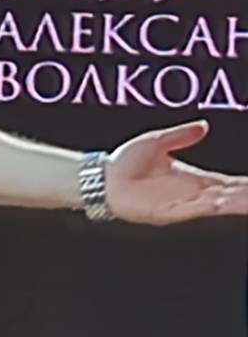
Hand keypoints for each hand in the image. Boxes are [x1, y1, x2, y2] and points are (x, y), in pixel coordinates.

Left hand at [105, 120, 247, 224]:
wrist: (102, 176)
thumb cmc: (126, 162)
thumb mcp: (157, 142)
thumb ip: (181, 135)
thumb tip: (203, 125)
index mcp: (195, 180)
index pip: (229, 184)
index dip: (246, 185)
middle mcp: (192, 194)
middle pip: (229, 197)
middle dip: (246, 197)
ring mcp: (180, 204)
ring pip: (215, 206)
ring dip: (233, 203)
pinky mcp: (164, 212)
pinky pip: (188, 210)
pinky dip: (204, 207)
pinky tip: (218, 203)